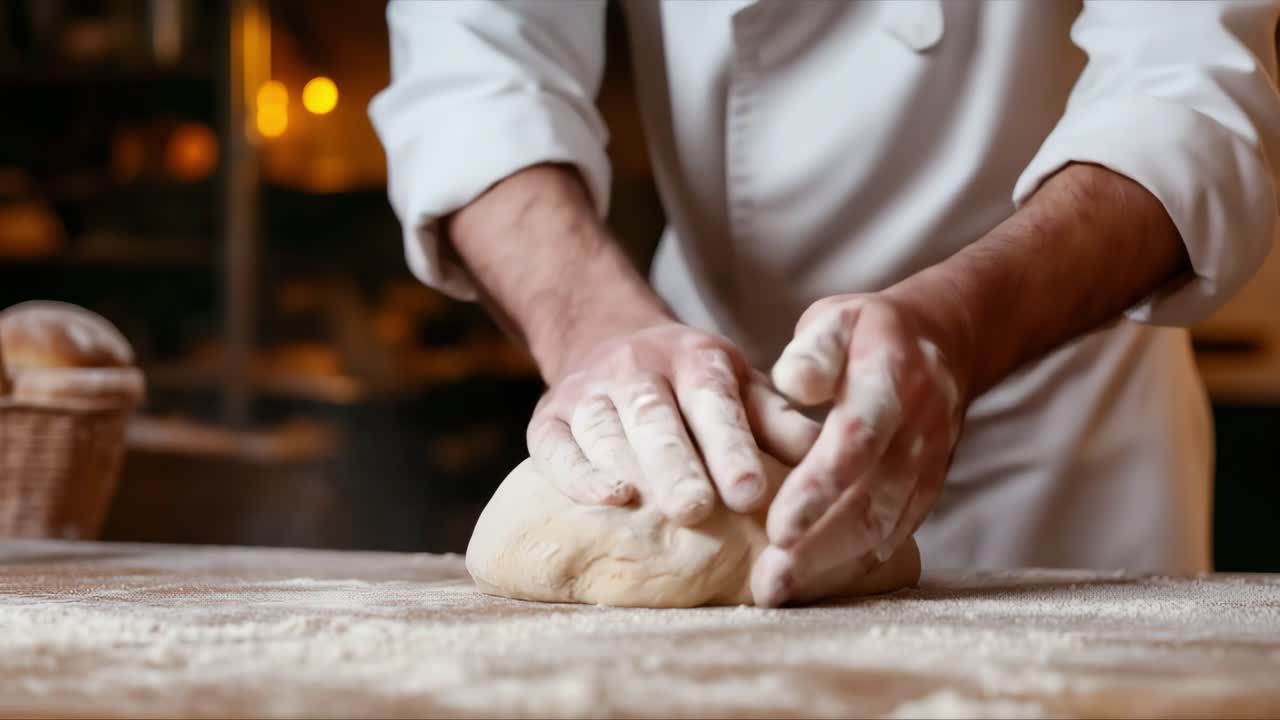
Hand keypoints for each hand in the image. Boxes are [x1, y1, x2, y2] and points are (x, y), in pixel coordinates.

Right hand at [528, 321, 818, 524]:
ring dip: (625, 468)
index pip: (714, 401)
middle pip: (656, 417)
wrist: (604, 336)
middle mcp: (638, 368)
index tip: (751, 493)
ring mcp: (588, 392)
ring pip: (603, 428)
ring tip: (646, 510)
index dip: (731, 446)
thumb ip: (778, 421)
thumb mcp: (739, 385)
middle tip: (695, 510)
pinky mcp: (546, 418)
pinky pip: (554, 447)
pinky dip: (576, 474)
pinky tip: (605, 499)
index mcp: (695, 359)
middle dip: (676, 464)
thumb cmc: (692, 383)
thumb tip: (830, 455)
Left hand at [750, 294, 968, 606]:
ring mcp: (929, 463)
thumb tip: (794, 381)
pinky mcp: (928, 489)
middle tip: (768, 581)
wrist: (945, 343)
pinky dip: (856, 563)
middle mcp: (918, 428)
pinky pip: (895, 533)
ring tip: (778, 591)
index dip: (818, 487)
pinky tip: (814, 584)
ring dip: (830, 564)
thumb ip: (815, 347)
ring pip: (883, 527)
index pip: (856, 441)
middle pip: (869, 499)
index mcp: (891, 378)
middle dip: (817, 546)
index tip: (777, 526)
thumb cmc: (868, 333)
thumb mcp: (838, 317)